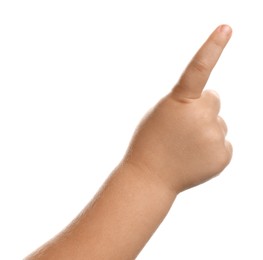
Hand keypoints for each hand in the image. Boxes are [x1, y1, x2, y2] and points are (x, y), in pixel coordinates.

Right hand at [124, 25, 232, 193]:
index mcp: (178, 102)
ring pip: (218, 122)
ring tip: (185, 146)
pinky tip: (194, 157)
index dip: (212, 48)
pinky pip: (223, 143)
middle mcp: (200, 117)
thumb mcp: (161, 114)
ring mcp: (214, 137)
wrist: (150, 177)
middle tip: (182, 128)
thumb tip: (213, 104)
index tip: (226, 28)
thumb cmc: (150, 143)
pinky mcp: (223, 156)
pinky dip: (211, 149)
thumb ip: (186, 104)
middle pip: (213, 99)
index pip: (198, 69)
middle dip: (201, 109)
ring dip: (205, 130)